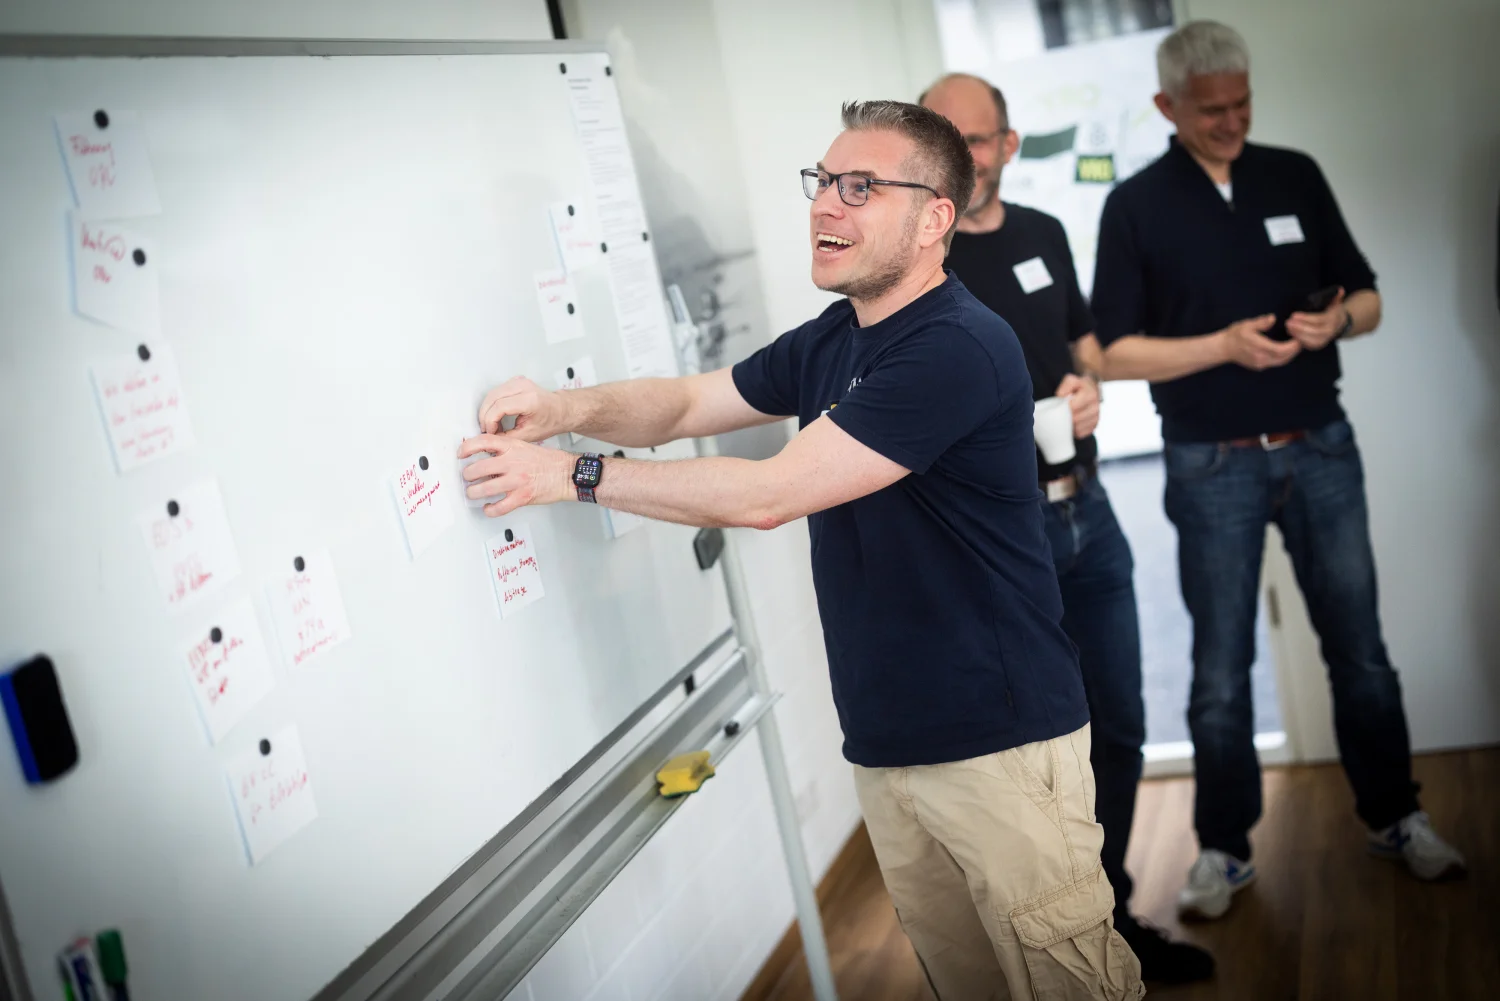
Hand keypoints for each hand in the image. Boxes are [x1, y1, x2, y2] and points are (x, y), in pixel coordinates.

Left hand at [458, 434, 573, 516]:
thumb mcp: (524, 446)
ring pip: (484, 489)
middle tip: (467, 477)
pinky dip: (490, 510)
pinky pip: (499, 507)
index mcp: (512, 447)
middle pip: (478, 468)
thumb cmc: (548, 461)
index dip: (466, 448)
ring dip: (474, 493)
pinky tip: (488, 507)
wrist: (566, 473)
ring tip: (473, 493)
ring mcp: (516, 481)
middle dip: (467, 475)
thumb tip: (485, 456)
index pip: (482, 442)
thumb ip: (505, 450)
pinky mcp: (521, 497)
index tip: (461, 454)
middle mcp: (512, 463)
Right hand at [477, 377, 572, 439]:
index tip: (489, 432)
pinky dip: (492, 403)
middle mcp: (523, 387)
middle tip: (486, 429)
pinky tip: (495, 415)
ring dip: (487, 409)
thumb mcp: (529, 435)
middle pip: (492, 398)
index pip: (499, 407)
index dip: (490, 421)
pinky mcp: (516, 381)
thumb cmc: (550, 422)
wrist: (561, 410)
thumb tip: (490, 438)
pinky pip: (497, 391)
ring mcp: (519, 381)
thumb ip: (507, 437)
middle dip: (485, 415)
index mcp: (529, 400)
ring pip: (492, 393)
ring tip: (491, 424)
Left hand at [1055, 373, 1099, 439]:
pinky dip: (1075, 432)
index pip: (1073, 408)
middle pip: (1075, 420)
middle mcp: (1096, 407)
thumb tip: (1061, 397)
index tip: (1059, 408)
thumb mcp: (1071, 380)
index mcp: (1090, 394)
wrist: (1092, 389)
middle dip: (1065, 419)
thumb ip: (1065, 386)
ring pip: (1078, 429)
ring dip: (1070, 426)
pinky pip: (1082, 434)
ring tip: (1066, 419)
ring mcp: (1096, 417)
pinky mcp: (1095, 425)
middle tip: (1060, 415)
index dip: (1064, 409)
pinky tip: (1072, 425)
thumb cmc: (1078, 386)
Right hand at [1219, 314, 1301, 370]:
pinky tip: (1286, 350)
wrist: (1223, 348)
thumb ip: (1261, 322)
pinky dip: (1284, 357)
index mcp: (1259, 347)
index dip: (1292, 346)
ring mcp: (1260, 364)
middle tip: (1301, 340)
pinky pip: (1276, 363)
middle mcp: (1261, 358)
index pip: (1281, 350)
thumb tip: (1273, 318)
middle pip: (1284, 358)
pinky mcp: (1260, 366)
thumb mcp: (1246, 324)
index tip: (1298, 338)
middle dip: (1295, 350)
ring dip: (1290, 355)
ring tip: (1296, 345)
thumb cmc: (1235, 335)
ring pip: (1281, 362)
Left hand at [1285, 288, 1346, 350]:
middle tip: (1288, 323)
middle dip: (1300, 328)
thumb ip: (1336, 296)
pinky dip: (1300, 341)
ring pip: (1312, 341)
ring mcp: (1325, 339)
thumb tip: (1339, 289)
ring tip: (1288, 328)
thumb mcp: (1335, 303)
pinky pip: (1309, 345)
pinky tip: (1291, 334)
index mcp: (1334, 319)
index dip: (1307, 318)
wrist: (1339, 325)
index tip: (1294, 315)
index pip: (1320, 319)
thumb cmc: (1332, 312)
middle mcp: (1331, 331)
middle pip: (1316, 332)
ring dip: (1298, 335)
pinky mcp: (1318, 345)